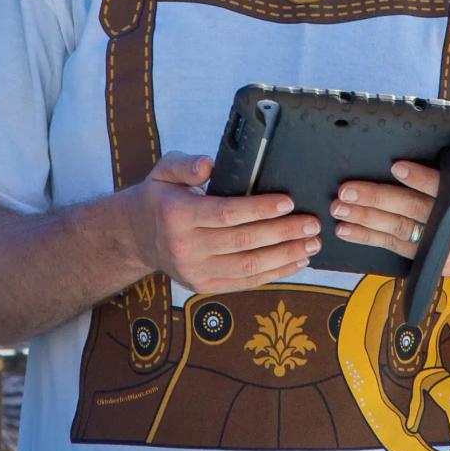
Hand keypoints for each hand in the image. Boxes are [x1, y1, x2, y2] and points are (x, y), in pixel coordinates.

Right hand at [123, 152, 320, 293]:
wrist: (136, 237)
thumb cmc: (160, 198)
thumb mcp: (164, 171)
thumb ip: (186, 164)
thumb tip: (208, 164)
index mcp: (177, 216)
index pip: (226, 213)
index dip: (260, 209)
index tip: (288, 202)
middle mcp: (185, 247)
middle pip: (243, 242)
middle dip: (283, 233)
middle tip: (312, 224)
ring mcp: (195, 272)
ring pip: (248, 266)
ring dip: (285, 256)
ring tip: (311, 244)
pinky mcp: (204, 286)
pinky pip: (245, 282)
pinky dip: (274, 274)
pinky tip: (296, 262)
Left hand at [330, 134, 449, 277]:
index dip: (422, 179)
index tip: (395, 167)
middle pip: (418, 210)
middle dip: (379, 199)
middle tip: (348, 190)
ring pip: (403, 231)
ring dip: (367, 220)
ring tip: (340, 208)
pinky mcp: (437, 262)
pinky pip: (399, 250)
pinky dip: (371, 239)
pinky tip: (348, 230)